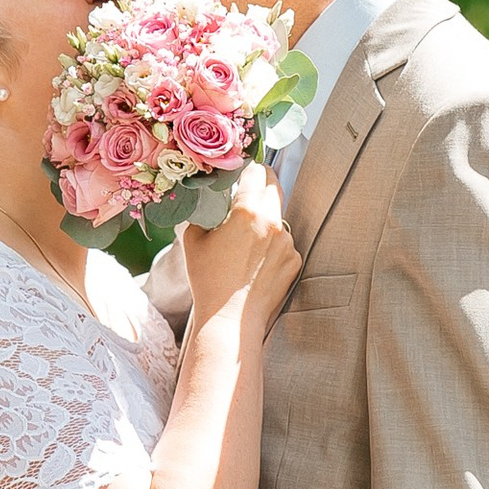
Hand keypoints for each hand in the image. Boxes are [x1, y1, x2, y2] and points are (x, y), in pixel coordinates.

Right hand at [178, 158, 298, 335]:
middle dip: (262, 185)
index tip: (243, 170)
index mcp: (248, 211)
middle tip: (247, 192)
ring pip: (279, 216)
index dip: (248, 168)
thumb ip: (203, 212)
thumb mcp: (193, 240)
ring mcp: (288, 242)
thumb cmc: (208, 281)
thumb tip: (209, 202)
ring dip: (266, 219)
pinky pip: (284, 242)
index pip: (256, 171)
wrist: (230, 320)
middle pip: (274, 187)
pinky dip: (272, 245)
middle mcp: (273, 222)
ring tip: (245, 241)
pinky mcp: (295, 261)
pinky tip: (255, 262)